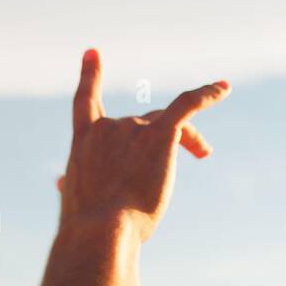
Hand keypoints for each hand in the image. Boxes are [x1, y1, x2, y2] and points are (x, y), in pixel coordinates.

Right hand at [58, 49, 229, 242]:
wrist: (99, 231)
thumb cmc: (88, 229)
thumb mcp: (77, 203)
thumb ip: (74, 188)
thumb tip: (61, 183)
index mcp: (83, 144)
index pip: (86, 103)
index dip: (90, 77)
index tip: (93, 54)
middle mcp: (108, 129)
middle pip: (143, 123)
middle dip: (162, 141)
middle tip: (194, 156)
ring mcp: (133, 129)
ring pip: (169, 123)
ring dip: (189, 137)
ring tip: (204, 154)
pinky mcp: (159, 135)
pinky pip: (187, 105)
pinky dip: (207, 94)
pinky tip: (224, 88)